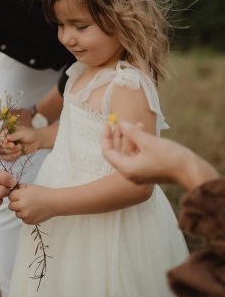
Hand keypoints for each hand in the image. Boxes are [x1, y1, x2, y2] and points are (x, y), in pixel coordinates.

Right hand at [0, 107, 31, 155]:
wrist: (36, 141)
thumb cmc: (29, 134)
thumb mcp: (23, 132)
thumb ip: (14, 135)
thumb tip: (6, 138)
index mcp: (3, 131)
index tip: (7, 138)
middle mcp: (1, 139)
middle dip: (5, 146)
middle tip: (14, 145)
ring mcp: (3, 147)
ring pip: (0, 152)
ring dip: (10, 151)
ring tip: (19, 147)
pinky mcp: (7, 154)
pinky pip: (4, 158)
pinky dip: (12, 156)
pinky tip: (19, 153)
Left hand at [9, 184, 54, 223]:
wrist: (54, 202)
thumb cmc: (43, 193)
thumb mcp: (30, 186)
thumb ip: (19, 188)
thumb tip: (11, 190)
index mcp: (21, 195)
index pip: (10, 197)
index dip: (15, 196)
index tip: (20, 196)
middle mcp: (22, 205)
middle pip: (11, 206)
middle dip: (16, 204)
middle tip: (24, 202)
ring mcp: (25, 214)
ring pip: (17, 214)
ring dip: (21, 211)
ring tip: (31, 207)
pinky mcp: (29, 221)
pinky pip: (23, 219)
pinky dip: (27, 216)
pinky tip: (34, 211)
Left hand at [101, 121, 217, 189]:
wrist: (191, 171)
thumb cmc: (168, 157)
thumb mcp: (147, 141)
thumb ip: (131, 132)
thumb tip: (121, 123)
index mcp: (126, 169)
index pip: (108, 152)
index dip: (105, 137)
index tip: (106, 124)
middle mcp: (130, 173)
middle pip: (117, 153)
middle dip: (116, 136)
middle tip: (114, 122)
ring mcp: (140, 173)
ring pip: (129, 152)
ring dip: (129, 137)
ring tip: (130, 122)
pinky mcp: (149, 170)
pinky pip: (138, 155)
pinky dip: (138, 143)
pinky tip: (142, 129)